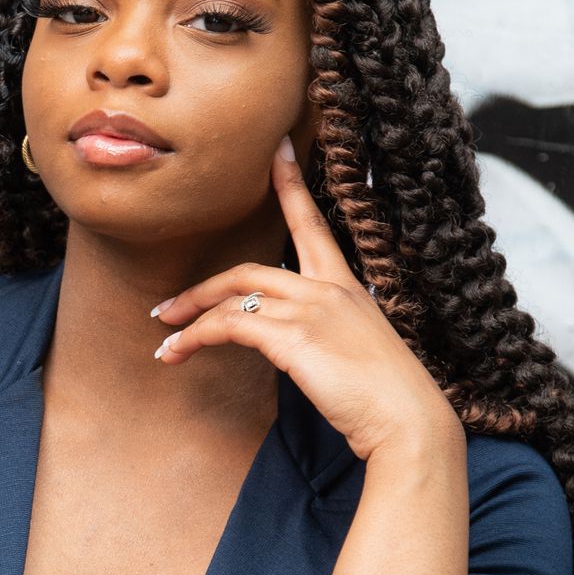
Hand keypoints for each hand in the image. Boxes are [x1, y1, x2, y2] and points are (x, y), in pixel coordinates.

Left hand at [150, 137, 460, 466]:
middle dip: (202, 287)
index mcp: (347, 287)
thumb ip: (328, 337)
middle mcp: (328, 289)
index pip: (313, 225)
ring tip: (164, 339)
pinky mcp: (294, 336)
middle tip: (167, 307)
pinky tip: (178, 352)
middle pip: (248, 269)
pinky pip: (228, 325)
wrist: (409, 423)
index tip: (278, 150)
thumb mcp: (358, 354)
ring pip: (232, 297)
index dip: (292, 185)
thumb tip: (299, 347)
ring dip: (189, 317)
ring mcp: (311, 309)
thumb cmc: (388, 399)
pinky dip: (195, 336)